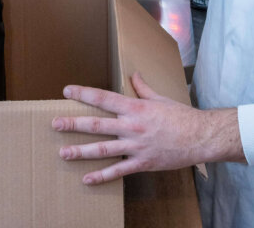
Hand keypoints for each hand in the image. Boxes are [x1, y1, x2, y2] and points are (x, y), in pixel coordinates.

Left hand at [52, 72, 244, 183]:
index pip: (103, 98)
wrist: (199, 137)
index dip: (84, 93)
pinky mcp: (141, 163)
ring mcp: (135, 146)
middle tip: (54, 124)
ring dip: (81, 151)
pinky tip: (86, 179)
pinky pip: (118, 171)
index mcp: (134, 107)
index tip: (67, 90)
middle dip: (74, 124)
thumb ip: (143, 88)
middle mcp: (131, 126)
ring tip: (63, 153)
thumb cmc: (180, 116)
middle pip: (97, 124)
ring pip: (103, 149)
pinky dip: (102, 176)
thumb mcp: (160, 98)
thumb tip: (134, 75)